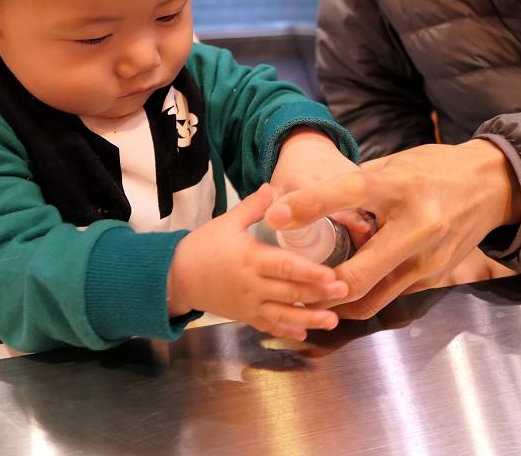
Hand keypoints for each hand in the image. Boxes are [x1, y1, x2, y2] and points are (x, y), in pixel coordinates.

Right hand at [168, 184, 348, 339]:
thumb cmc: (202, 246)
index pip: (283, 266)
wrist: (175, 276)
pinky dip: (286, 330)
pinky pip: (267, 325)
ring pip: (282, 314)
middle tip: (345, 290)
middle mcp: (251, 285)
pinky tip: (305, 334)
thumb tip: (272, 187)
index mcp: (249, 259)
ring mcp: (248, 304)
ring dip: (309, 318)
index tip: (330, 274)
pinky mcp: (244, 316)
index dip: (308, 271)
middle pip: (289, 291)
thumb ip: (253, 207)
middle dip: (317, 293)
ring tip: (333, 321)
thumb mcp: (227, 222)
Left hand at [265, 140, 520, 319]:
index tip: (274, 216)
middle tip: (285, 285)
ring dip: (334, 301)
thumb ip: (353, 189)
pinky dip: (361, 296)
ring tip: (304, 295)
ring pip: (369, 298)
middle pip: (356, 275)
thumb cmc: (432, 171)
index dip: (309, 206)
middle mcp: (417, 228)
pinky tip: (340, 290)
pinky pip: (388, 296)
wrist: (491, 187)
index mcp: (400, 188)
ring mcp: (428, 261)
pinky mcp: (434, 279)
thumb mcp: (392, 166)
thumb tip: (303, 206)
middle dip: (316, 288)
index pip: (348, 193)